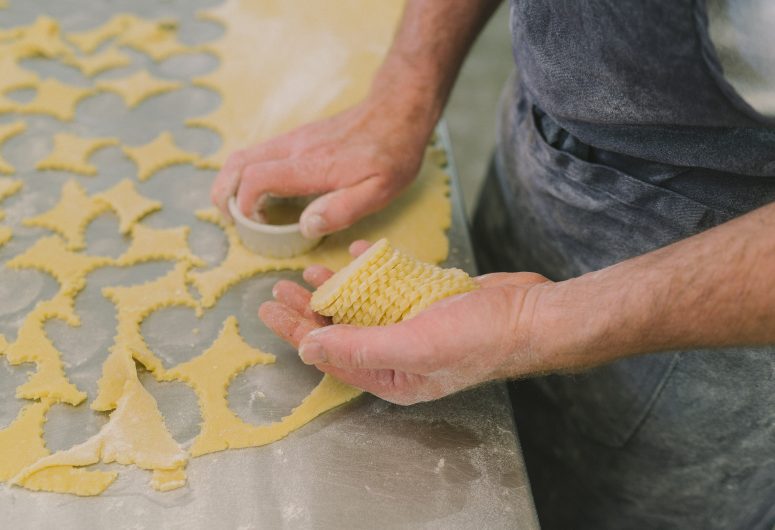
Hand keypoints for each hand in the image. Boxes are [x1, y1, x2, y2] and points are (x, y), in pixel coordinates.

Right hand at [210, 93, 432, 238]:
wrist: (397, 109)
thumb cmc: (393, 152)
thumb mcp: (380, 189)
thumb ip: (342, 209)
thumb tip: (306, 226)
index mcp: (312, 165)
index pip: (257, 179)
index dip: (245, 205)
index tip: (256, 226)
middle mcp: (295, 148)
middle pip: (238, 163)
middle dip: (224, 193)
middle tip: (232, 220)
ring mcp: (295, 139)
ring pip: (245, 155)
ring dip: (232, 182)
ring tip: (240, 210)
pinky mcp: (300, 137)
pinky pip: (261, 153)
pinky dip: (248, 173)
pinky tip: (262, 193)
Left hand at [259, 241, 552, 404]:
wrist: (532, 314)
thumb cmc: (480, 337)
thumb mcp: (414, 346)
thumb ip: (360, 347)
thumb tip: (309, 349)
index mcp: (391, 378)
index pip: (331, 356)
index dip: (296, 333)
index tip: (268, 309)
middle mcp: (398, 356)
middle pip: (341, 333)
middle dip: (309, 312)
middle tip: (281, 289)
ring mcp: (414, 328)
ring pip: (362, 308)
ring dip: (336, 290)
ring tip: (310, 273)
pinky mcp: (428, 303)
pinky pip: (389, 287)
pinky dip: (371, 271)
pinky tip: (358, 255)